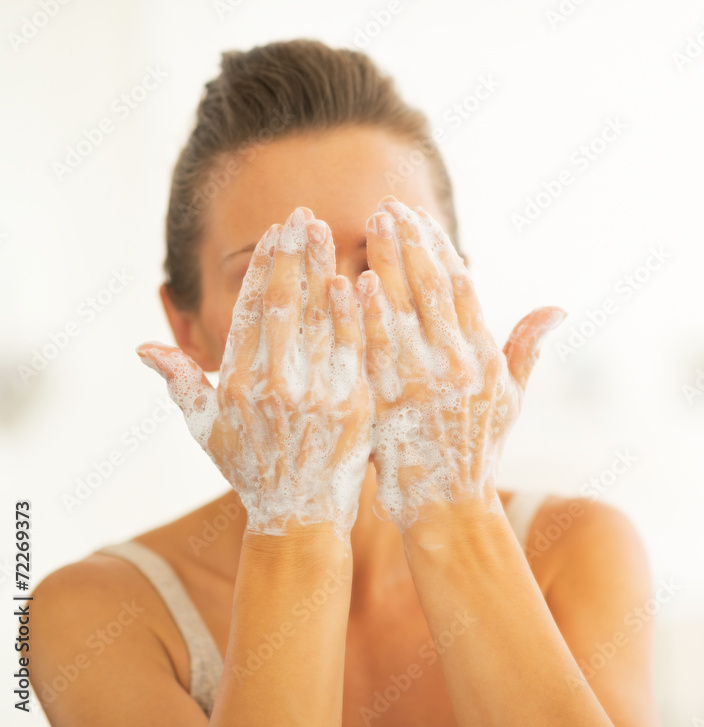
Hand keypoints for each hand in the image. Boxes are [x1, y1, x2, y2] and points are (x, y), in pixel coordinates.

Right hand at [136, 208, 371, 537]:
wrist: (299, 517)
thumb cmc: (252, 471)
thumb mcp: (207, 431)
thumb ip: (180, 384)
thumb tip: (143, 348)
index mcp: (237, 384)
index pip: (249, 311)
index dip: (263, 268)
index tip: (276, 233)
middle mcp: (273, 384)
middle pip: (283, 304)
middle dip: (293, 254)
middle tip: (304, 215)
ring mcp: (314, 394)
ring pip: (319, 319)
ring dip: (324, 270)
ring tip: (329, 231)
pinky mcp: (351, 405)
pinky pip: (353, 350)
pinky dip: (354, 315)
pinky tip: (357, 281)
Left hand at [357, 196, 564, 529]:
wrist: (446, 506)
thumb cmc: (478, 450)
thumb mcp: (510, 400)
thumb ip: (527, 348)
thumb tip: (558, 307)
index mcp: (486, 360)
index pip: (462, 289)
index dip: (439, 248)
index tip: (419, 217)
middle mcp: (458, 368)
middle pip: (431, 289)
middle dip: (409, 243)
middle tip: (388, 207)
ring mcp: (422, 386)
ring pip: (403, 311)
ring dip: (385, 263)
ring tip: (369, 225)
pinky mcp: (389, 405)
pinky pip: (375, 350)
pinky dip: (365, 315)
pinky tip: (350, 282)